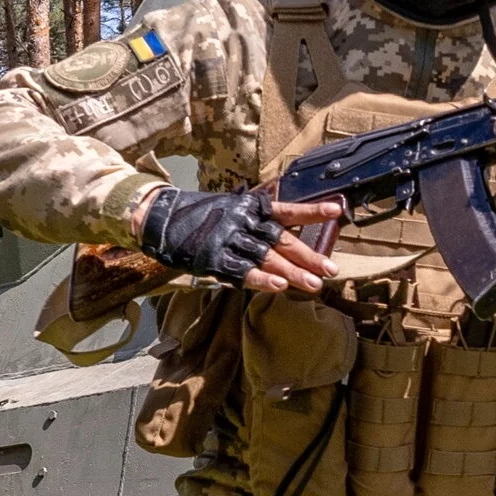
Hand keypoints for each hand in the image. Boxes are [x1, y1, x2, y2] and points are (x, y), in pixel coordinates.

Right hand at [132, 186, 339, 293]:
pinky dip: (261, 280)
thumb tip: (292, 230)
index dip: (312, 210)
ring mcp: (228, 240)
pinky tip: (279, 287)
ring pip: (266, 258)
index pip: (287, 209)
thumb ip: (260, 218)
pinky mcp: (213, 258)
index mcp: (250, 207)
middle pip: (282, 240)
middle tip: (331, 269)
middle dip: (309, 256)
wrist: (159, 217)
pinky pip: (241, 272)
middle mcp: (243, 222)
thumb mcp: (233, 208)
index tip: (337, 210)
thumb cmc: (203, 215)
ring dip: (292, 273)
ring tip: (315, 285)